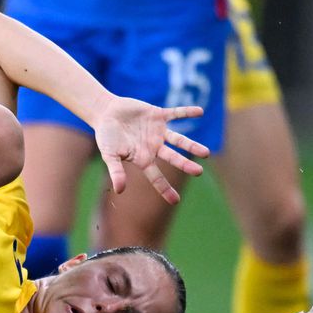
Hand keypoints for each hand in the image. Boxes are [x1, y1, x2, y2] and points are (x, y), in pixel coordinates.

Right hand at [93, 98, 208, 202]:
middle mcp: (154, 147)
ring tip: (206, 153)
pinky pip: (175, 113)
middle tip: (198, 172)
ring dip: (192, 146)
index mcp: (143, 159)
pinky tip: (200, 111)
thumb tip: (119, 191)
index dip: (165, 189)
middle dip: (185, 165)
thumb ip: (116, 171)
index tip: (176, 201)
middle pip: (173, 158)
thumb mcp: (109, 155)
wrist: (106, 113)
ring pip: (178, 140)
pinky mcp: (158, 115)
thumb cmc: (106, 136)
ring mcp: (158, 132)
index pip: (156, 177)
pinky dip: (186, 112)